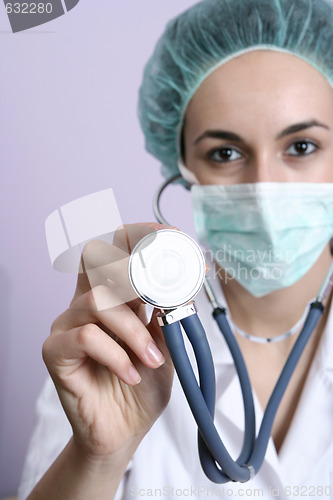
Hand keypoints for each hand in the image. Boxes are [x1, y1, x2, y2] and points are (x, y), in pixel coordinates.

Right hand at [42, 223, 174, 461]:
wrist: (124, 431)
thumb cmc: (143, 385)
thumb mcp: (166, 344)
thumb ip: (167, 312)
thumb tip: (183, 281)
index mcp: (114, 297)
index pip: (116, 250)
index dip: (139, 235)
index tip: (172, 235)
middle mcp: (87, 303)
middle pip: (96, 258)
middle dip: (133, 270)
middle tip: (160, 295)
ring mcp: (68, 324)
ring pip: (98, 302)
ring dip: (134, 332)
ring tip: (152, 360)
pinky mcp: (55, 351)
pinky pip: (85, 337)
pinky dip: (116, 355)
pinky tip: (130, 375)